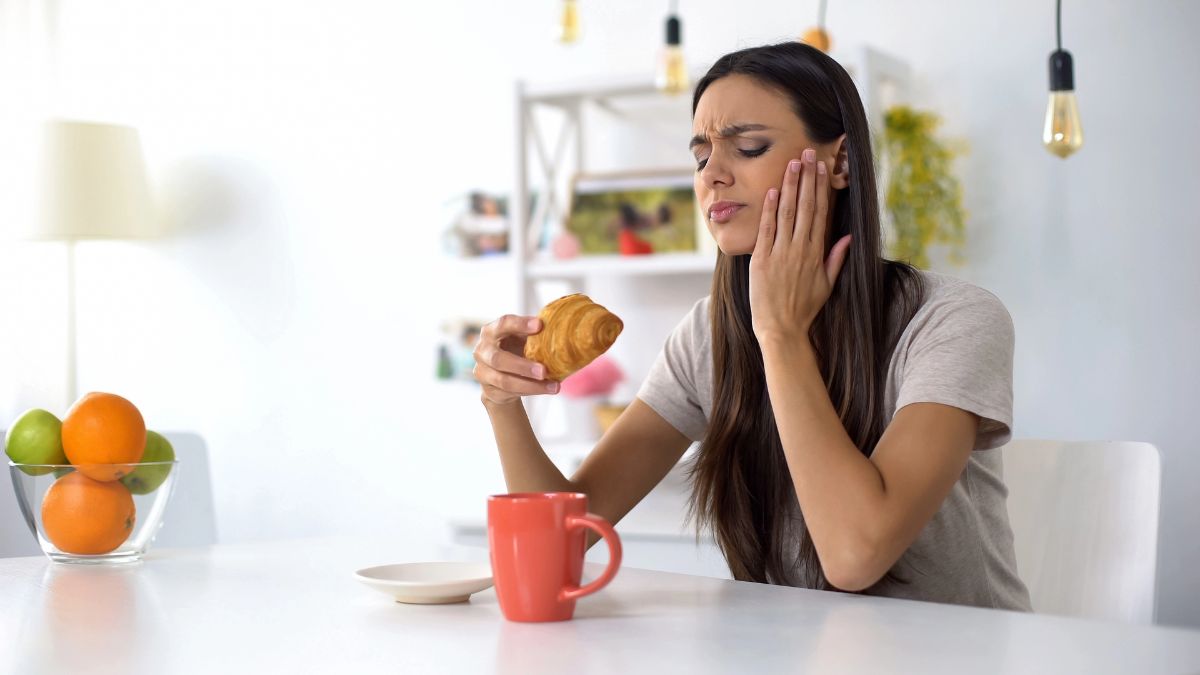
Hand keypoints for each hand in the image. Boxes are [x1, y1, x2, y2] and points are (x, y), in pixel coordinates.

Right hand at [473, 314, 559, 404]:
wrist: (501, 376)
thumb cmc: (516, 349)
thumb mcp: (522, 338)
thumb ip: (534, 333)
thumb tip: (559, 328)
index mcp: (491, 331)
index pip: (502, 324)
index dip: (519, 324)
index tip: (540, 325)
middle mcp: (482, 350)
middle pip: (498, 359)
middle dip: (522, 366)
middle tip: (544, 371)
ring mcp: (482, 372)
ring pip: (505, 381)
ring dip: (531, 385)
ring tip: (554, 386)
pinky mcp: (489, 390)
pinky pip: (510, 393)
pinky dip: (531, 391)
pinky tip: (547, 389)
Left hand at [748, 148, 852, 342]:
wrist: (782, 329)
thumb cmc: (803, 309)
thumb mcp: (827, 285)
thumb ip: (836, 259)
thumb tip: (848, 237)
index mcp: (816, 254)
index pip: (820, 213)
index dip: (821, 188)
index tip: (821, 168)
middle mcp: (800, 250)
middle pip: (806, 207)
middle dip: (807, 178)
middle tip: (807, 153)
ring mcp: (781, 254)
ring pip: (787, 213)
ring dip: (790, 186)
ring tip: (792, 163)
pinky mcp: (762, 260)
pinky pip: (767, 230)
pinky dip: (769, 210)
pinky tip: (772, 191)